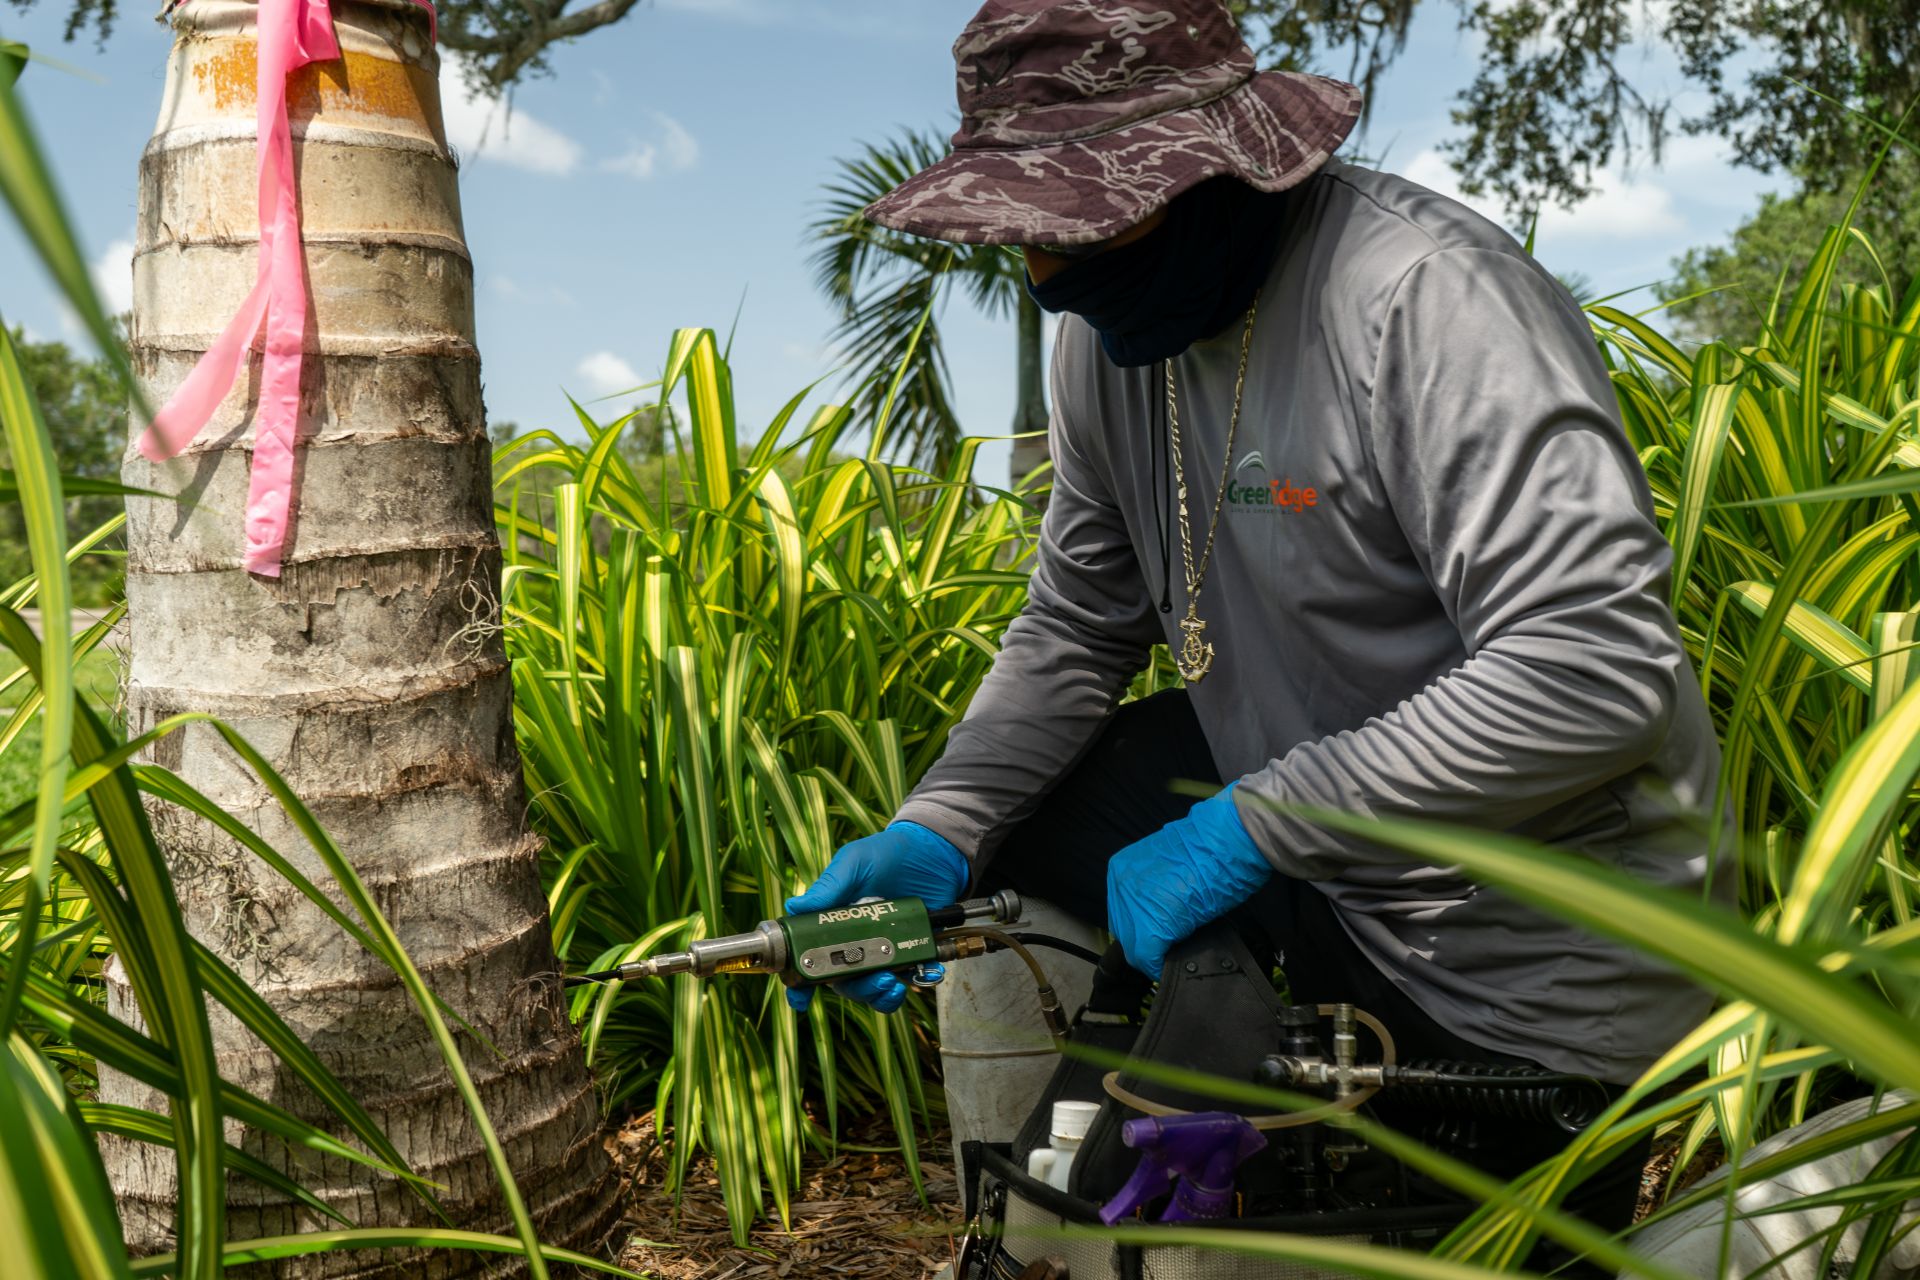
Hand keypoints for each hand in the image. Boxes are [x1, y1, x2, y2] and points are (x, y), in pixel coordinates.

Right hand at [784, 821, 969, 1013]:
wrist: (934, 851)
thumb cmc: (886, 854)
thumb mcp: (855, 863)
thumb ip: (830, 886)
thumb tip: (793, 907)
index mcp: (831, 923)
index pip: (809, 958)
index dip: (801, 984)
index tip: (800, 999)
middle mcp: (854, 942)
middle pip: (843, 981)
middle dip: (856, 989)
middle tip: (876, 979)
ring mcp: (883, 949)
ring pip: (873, 986)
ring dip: (880, 993)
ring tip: (894, 983)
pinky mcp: (910, 951)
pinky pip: (908, 978)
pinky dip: (914, 981)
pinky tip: (924, 971)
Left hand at [1106, 784, 1270, 978]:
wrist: (1228, 842)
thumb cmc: (1211, 849)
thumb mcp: (1173, 866)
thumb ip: (1158, 888)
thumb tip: (1164, 913)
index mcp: (1122, 868)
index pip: (1123, 911)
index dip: (1141, 928)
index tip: (1159, 936)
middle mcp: (1120, 886)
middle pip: (1124, 930)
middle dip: (1145, 942)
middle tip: (1169, 946)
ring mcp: (1131, 907)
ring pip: (1133, 947)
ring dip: (1154, 954)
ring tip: (1175, 952)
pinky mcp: (1148, 928)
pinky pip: (1147, 957)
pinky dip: (1159, 964)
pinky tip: (1173, 964)